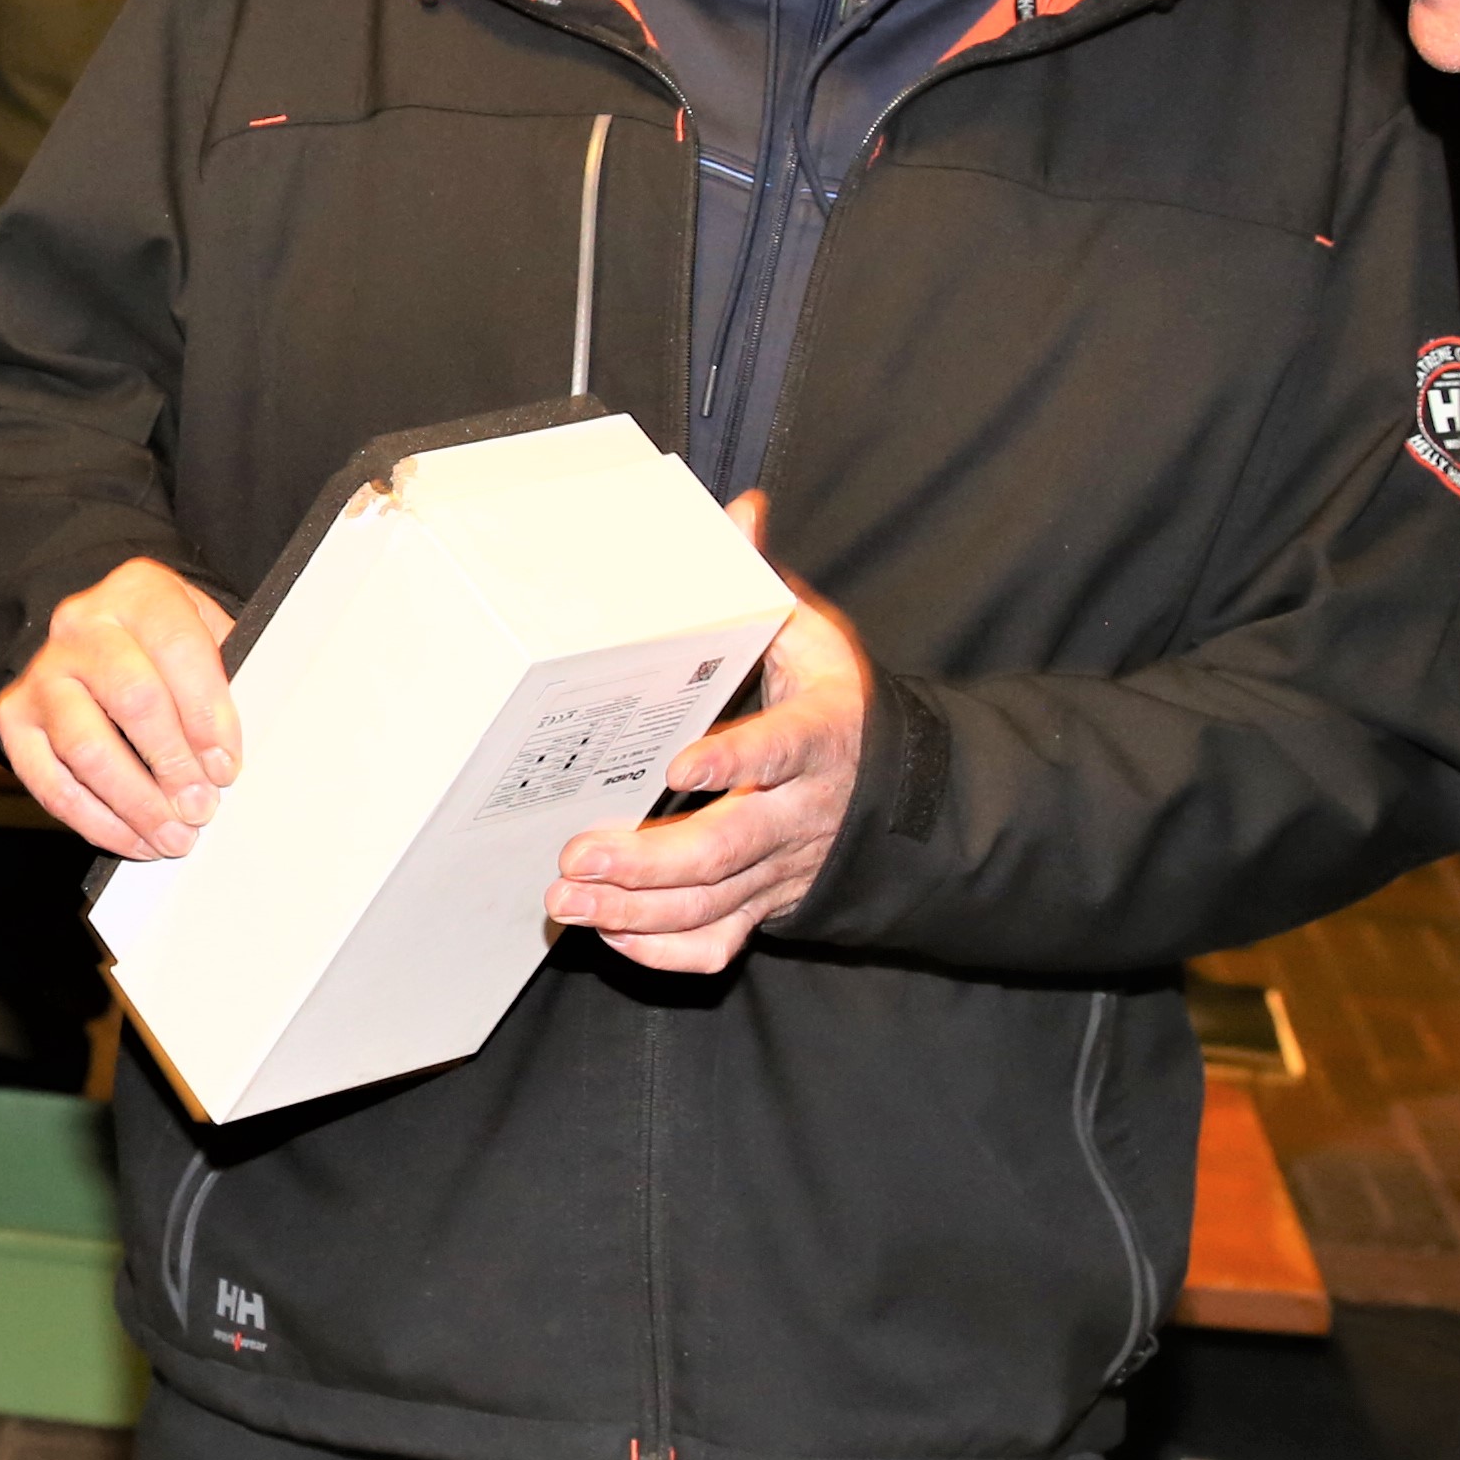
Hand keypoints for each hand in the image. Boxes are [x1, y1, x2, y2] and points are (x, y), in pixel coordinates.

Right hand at [0, 556, 241, 857]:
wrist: (93, 647)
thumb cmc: (163, 651)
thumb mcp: (204, 638)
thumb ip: (227, 681)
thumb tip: (234, 753)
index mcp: (137, 593)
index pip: (176, 647)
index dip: (206, 713)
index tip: (226, 765)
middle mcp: (81, 625)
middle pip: (131, 698)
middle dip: (172, 763)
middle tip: (202, 806)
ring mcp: (42, 673)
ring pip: (86, 747)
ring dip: (136, 802)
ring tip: (173, 835)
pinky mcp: (14, 720)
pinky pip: (52, 782)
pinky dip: (98, 822)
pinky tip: (135, 839)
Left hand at [557, 493, 868, 973]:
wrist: (894, 794)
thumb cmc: (834, 707)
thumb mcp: (812, 640)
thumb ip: (765, 584)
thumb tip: (739, 510)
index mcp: (818, 736)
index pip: (778, 749)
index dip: (735, 762)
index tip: (680, 766)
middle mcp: (801, 812)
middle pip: (728, 848)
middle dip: (648, 860)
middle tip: (577, 854)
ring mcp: (781, 868)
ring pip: (711, 905)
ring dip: (634, 910)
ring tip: (565, 898)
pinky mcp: (764, 906)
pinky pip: (715, 946)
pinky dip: (660, 949)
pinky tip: (608, 932)